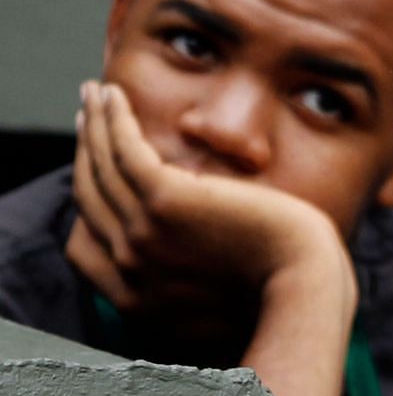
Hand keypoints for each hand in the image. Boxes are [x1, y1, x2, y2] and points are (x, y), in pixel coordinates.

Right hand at [67, 81, 357, 395]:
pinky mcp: (165, 199)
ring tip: (94, 92)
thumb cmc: (279, 293)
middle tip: (87, 116)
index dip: (88, 204)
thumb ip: (185, 285)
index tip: (94, 169)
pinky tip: (112, 94)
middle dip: (85, 153)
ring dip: (93, 123)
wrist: (305, 287)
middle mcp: (128, 269)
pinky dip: (112, 119)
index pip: (85, 247)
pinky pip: (123, 150)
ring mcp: (140, 235)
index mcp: (136, 301)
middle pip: (90, 198)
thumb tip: (188, 262)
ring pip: (101, 167)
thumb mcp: (216, 303)